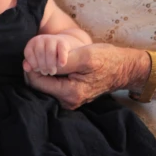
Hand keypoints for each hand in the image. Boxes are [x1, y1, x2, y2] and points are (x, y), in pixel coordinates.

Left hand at [23, 35, 71, 75]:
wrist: (61, 43)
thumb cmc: (46, 53)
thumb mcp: (36, 57)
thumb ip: (30, 63)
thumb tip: (26, 68)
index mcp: (32, 42)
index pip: (29, 54)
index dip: (33, 64)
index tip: (38, 69)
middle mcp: (41, 39)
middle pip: (40, 54)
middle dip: (43, 67)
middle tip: (46, 72)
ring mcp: (52, 39)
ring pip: (50, 53)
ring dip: (51, 65)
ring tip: (52, 71)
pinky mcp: (62, 42)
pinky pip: (61, 51)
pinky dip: (62, 59)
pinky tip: (61, 65)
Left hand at [26, 43, 146, 109]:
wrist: (123, 68)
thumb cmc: (106, 59)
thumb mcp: (84, 56)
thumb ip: (60, 62)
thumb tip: (35, 65)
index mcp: (70, 93)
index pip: (37, 82)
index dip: (32, 67)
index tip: (33, 53)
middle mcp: (68, 102)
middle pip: (40, 86)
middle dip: (36, 70)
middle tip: (39, 53)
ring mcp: (70, 100)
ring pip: (46, 86)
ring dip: (43, 72)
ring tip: (48, 57)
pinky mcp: (72, 96)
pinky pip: (54, 86)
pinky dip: (51, 75)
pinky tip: (56, 64)